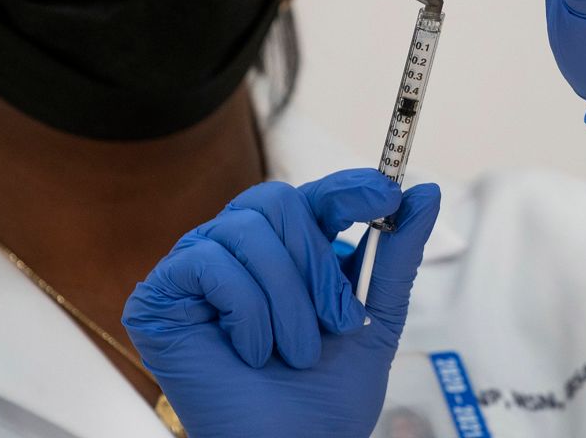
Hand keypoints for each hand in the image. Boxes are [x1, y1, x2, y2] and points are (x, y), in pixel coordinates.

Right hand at [122, 169, 440, 437]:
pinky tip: (252, 351)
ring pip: (245, 230)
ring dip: (285, 300)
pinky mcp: (159, 295)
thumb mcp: (373, 317)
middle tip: (337, 320)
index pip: (312, 195)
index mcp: (285, 251)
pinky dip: (245, 310)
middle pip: (276, 201)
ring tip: (294, 351)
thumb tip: (426, 193)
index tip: (387, 196)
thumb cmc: (324, 398)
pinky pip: (208, 262)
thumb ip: (396, 254)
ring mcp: (195, 269)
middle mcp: (237, 252)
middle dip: (316, 265)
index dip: (348, 187)